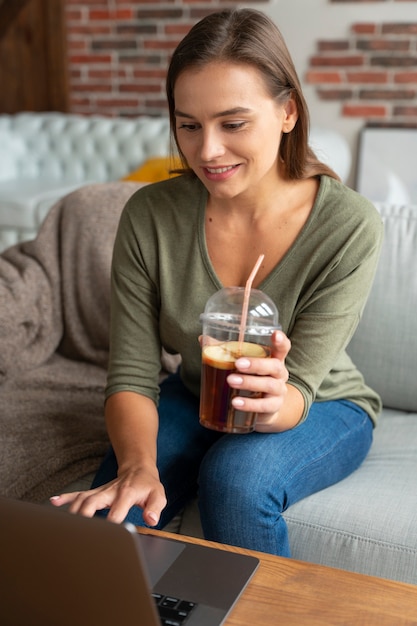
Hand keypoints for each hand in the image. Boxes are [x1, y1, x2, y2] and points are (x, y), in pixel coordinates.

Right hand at [50, 464, 166, 525]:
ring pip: (82, 498)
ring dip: (72, 511)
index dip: (112, 522)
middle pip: (92, 501)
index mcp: (126, 493)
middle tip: (76, 532)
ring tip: (63, 526)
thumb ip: (156, 508)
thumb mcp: (158, 495)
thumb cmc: (148, 485)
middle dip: (83, 516)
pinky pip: (78, 493)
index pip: (117, 509)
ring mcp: (100, 491)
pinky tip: (53, 502)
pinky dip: (65, 497)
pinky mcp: (95, 491)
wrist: (139, 469)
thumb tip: (151, 519)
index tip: (107, 535)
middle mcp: (110, 491)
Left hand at [226, 330, 300, 431]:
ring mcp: (278, 391)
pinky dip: (249, 404)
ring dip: (249, 382)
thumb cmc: (253, 379)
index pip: (282, 348)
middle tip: (238, 364)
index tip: (275, 334)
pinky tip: (235, 402)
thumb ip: (227, 352)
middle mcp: (279, 374)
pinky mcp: (273, 407)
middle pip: (275, 366)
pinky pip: (264, 406)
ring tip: (231, 381)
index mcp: (274, 359)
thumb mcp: (244, 366)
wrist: (264, 410)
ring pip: (269, 385)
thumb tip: (203, 339)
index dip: (281, 341)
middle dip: (256, 364)